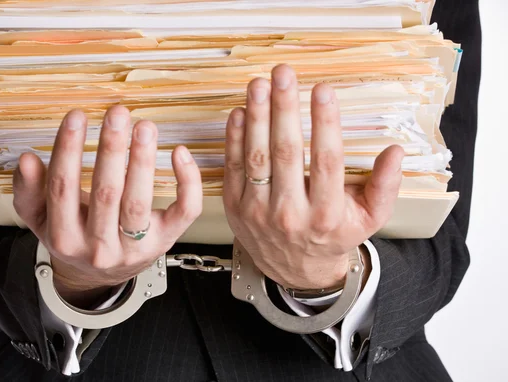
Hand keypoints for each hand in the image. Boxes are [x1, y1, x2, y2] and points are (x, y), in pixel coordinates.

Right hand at [13, 107, 201, 305]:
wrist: (102, 274)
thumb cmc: (73, 234)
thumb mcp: (41, 218)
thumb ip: (30, 191)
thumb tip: (26, 159)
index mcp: (63, 238)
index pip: (63, 189)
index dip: (68, 150)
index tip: (76, 115)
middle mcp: (99, 247)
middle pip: (106, 194)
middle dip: (112, 150)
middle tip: (117, 113)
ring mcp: (135, 247)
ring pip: (139, 203)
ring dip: (143, 161)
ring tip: (144, 127)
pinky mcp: (166, 240)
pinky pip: (183, 211)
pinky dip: (187, 183)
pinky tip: (180, 152)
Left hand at [223, 65, 403, 289]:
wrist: (295, 269)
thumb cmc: (333, 235)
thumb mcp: (369, 219)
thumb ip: (385, 186)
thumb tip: (396, 152)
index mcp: (326, 215)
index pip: (327, 161)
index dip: (325, 123)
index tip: (323, 90)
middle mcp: (290, 214)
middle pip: (286, 153)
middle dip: (285, 108)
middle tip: (284, 74)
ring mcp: (258, 212)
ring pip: (256, 157)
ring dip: (257, 116)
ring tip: (260, 84)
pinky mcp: (235, 208)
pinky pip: (233, 168)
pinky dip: (234, 138)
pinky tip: (240, 111)